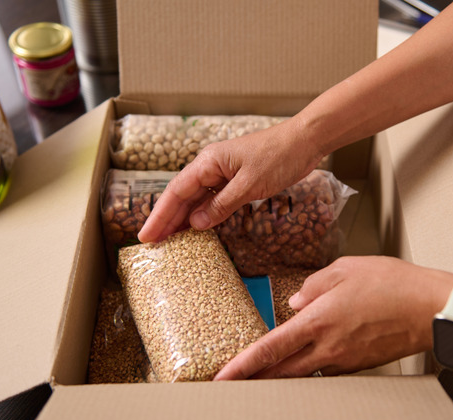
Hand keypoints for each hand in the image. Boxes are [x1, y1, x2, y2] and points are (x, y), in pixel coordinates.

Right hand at [138, 118, 322, 241]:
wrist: (305, 141)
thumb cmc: (279, 156)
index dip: (160, 215)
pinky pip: (213, 198)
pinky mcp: (236, 178)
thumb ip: (222, 205)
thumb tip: (197, 224)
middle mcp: (211, 165)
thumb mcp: (250, 185)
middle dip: (166, 219)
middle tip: (152, 244)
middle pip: (182, 196)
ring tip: (169, 240)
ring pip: (196, 198)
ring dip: (183, 219)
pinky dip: (204, 214)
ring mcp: (223, 172)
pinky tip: (197, 228)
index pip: (176, 192)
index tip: (147, 236)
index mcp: (209, 162)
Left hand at [214, 256, 452, 379]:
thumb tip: (295, 301)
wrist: (431, 308)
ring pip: (302, 373)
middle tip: (231, 385)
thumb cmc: (394, 284)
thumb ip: (313, 285)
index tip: (222, 377)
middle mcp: (328, 347)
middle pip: (280, 372)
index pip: (270, 349)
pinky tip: (306, 357)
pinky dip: (309, 366)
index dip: (242, 366)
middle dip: (253, 381)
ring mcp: (344, 360)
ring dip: (280, 374)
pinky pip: (325, 368)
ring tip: (263, 372)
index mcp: (319, 321)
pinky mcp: (358, 363)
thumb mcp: (346, 269)